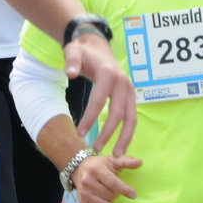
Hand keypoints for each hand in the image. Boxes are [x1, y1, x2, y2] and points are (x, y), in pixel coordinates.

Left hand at [64, 32, 135, 156]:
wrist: (98, 47)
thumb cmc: (84, 52)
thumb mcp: (73, 51)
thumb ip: (71, 61)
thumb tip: (71, 73)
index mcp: (109, 74)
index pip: (99, 100)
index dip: (90, 118)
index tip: (80, 133)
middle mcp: (123, 83)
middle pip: (119, 113)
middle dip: (109, 133)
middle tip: (96, 148)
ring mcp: (130, 90)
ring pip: (131, 117)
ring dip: (125, 137)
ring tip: (116, 154)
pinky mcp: (131, 96)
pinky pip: (132, 116)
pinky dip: (128, 131)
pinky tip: (120, 145)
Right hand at [72, 153, 141, 202]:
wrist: (79, 168)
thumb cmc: (100, 164)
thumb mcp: (113, 160)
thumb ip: (127, 161)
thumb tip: (140, 162)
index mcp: (96, 169)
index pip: (112, 182)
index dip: (124, 189)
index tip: (133, 195)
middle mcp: (87, 181)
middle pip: (110, 195)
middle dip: (115, 194)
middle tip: (113, 188)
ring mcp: (83, 193)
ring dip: (110, 202)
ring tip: (107, 194)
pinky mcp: (81, 202)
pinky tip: (103, 202)